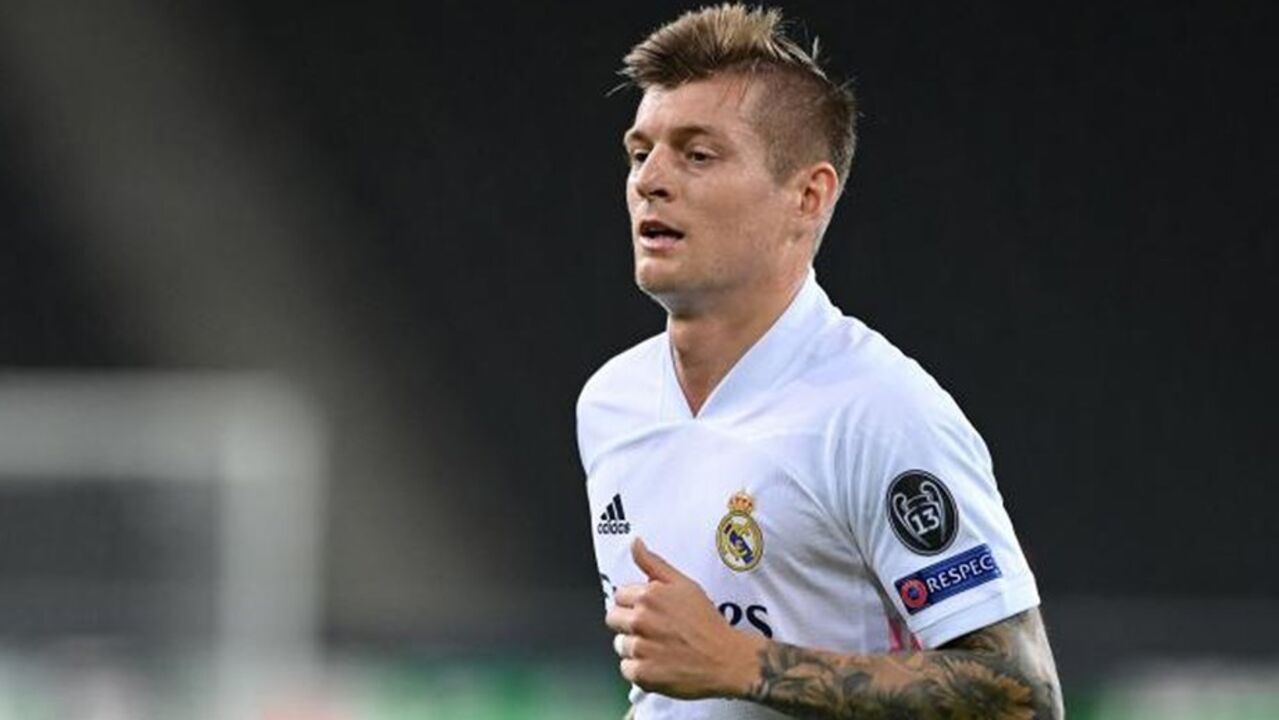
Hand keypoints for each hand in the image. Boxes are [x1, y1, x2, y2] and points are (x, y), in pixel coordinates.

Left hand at [604, 537, 765, 698]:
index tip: (647, 610)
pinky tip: (658, 663)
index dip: (633, 603)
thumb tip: (635, 543)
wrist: (726, 659)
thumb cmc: (707, 623)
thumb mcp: (684, 585)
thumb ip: (654, 564)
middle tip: (651, 629)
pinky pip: (626, 669)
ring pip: (620, 645)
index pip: (619, 595)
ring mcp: (640, 647)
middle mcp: (640, 620)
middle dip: (628, 623)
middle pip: (613, 619)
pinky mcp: (643, 673)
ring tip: (658, 647)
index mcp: (648, 596)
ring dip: (634, 647)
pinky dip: (639, 669)